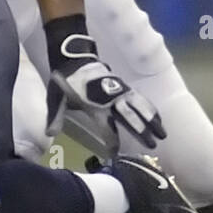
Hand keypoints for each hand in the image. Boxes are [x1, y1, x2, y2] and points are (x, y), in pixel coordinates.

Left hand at [44, 15, 163, 151]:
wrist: (74, 57)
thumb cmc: (65, 81)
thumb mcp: (56, 98)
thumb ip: (55, 117)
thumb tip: (49, 134)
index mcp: (94, 106)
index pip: (106, 128)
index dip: (111, 142)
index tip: (115, 155)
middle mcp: (111, 100)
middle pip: (130, 118)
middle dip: (141, 132)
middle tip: (153, 145)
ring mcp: (119, 92)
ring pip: (140, 107)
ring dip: (152, 120)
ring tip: (163, 134)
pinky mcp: (123, 87)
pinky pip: (140, 99)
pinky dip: (150, 108)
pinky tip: (158, 118)